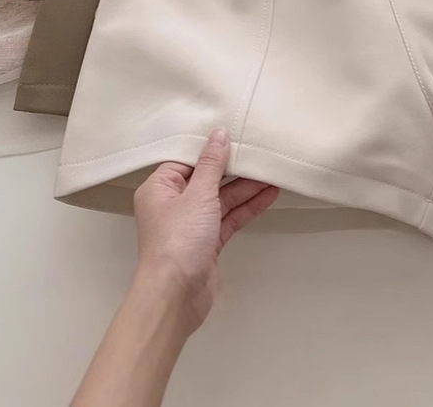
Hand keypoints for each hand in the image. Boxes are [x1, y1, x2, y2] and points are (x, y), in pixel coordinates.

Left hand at [133, 130, 277, 336]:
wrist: (176, 296)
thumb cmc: (177, 241)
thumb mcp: (198, 195)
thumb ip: (212, 164)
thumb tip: (219, 135)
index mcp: (159, 188)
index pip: (187, 160)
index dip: (210, 148)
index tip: (234, 135)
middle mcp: (173, 204)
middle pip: (207, 178)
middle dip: (233, 168)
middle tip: (259, 153)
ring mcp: (191, 224)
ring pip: (221, 199)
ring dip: (246, 188)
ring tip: (273, 173)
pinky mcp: (207, 242)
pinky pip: (229, 217)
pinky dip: (247, 207)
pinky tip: (268, 195)